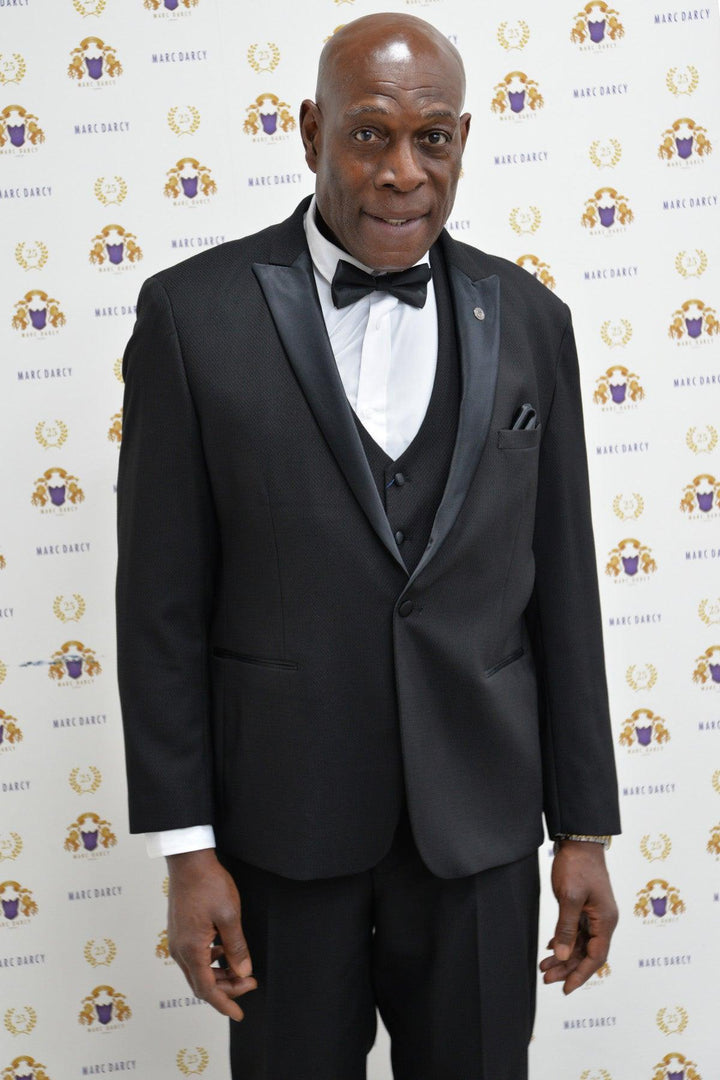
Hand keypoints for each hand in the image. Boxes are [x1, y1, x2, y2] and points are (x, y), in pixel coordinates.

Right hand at [166, 849, 256, 1019]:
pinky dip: (211, 961)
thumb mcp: (229, 916)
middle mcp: (179, 949)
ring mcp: (177, 940)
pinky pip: (194, 956)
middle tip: (251, 983)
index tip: (239, 1014)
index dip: (224, 1004)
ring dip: (219, 975)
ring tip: (242, 969)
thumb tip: (244, 973)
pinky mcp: (180, 931)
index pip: (207, 989)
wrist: (189, 861)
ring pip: (197, 970)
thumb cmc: (209, 884)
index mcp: (191, 949)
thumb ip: (236, 947)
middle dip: (226, 989)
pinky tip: (225, 951)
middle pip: (201, 983)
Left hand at [539, 840, 617, 993]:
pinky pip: (577, 931)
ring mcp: (595, 914)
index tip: (565, 989)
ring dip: (563, 955)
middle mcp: (603, 920)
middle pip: (587, 953)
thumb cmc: (577, 866)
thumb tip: (563, 954)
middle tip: (546, 977)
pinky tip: (550, 947)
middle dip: (567, 967)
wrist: (580, 840)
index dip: (581, 975)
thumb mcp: (569, 897)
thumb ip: (566, 928)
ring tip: (543, 966)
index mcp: (605, 921)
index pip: (596, 957)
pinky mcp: (585, 906)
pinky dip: (564, 940)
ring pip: (580, 943)